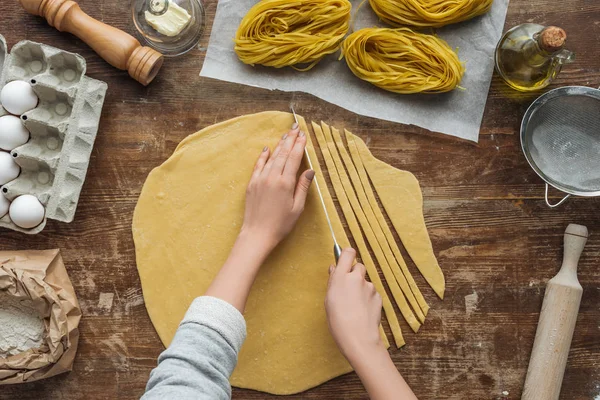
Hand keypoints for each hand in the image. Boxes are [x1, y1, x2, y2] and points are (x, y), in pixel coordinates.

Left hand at [241, 123, 314, 251]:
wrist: (257, 234)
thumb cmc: (280, 224)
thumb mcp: (297, 208)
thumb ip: (302, 187)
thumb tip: (309, 171)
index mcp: (285, 183)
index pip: (294, 159)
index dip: (299, 146)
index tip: (303, 135)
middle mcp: (272, 178)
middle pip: (283, 154)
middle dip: (290, 140)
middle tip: (295, 128)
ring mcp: (260, 179)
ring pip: (271, 157)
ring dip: (279, 145)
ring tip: (286, 135)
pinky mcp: (252, 184)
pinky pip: (258, 166)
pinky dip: (263, 156)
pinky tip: (267, 148)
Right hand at [325, 248, 383, 361]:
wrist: (358, 337)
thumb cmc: (338, 320)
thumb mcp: (329, 299)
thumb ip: (333, 281)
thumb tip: (335, 269)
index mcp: (341, 277)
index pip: (348, 252)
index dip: (347, 255)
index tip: (344, 261)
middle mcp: (356, 278)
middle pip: (358, 266)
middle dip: (354, 274)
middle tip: (348, 289)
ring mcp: (370, 287)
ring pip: (365, 282)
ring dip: (361, 289)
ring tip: (354, 306)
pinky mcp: (378, 296)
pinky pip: (372, 293)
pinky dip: (368, 299)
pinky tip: (362, 311)